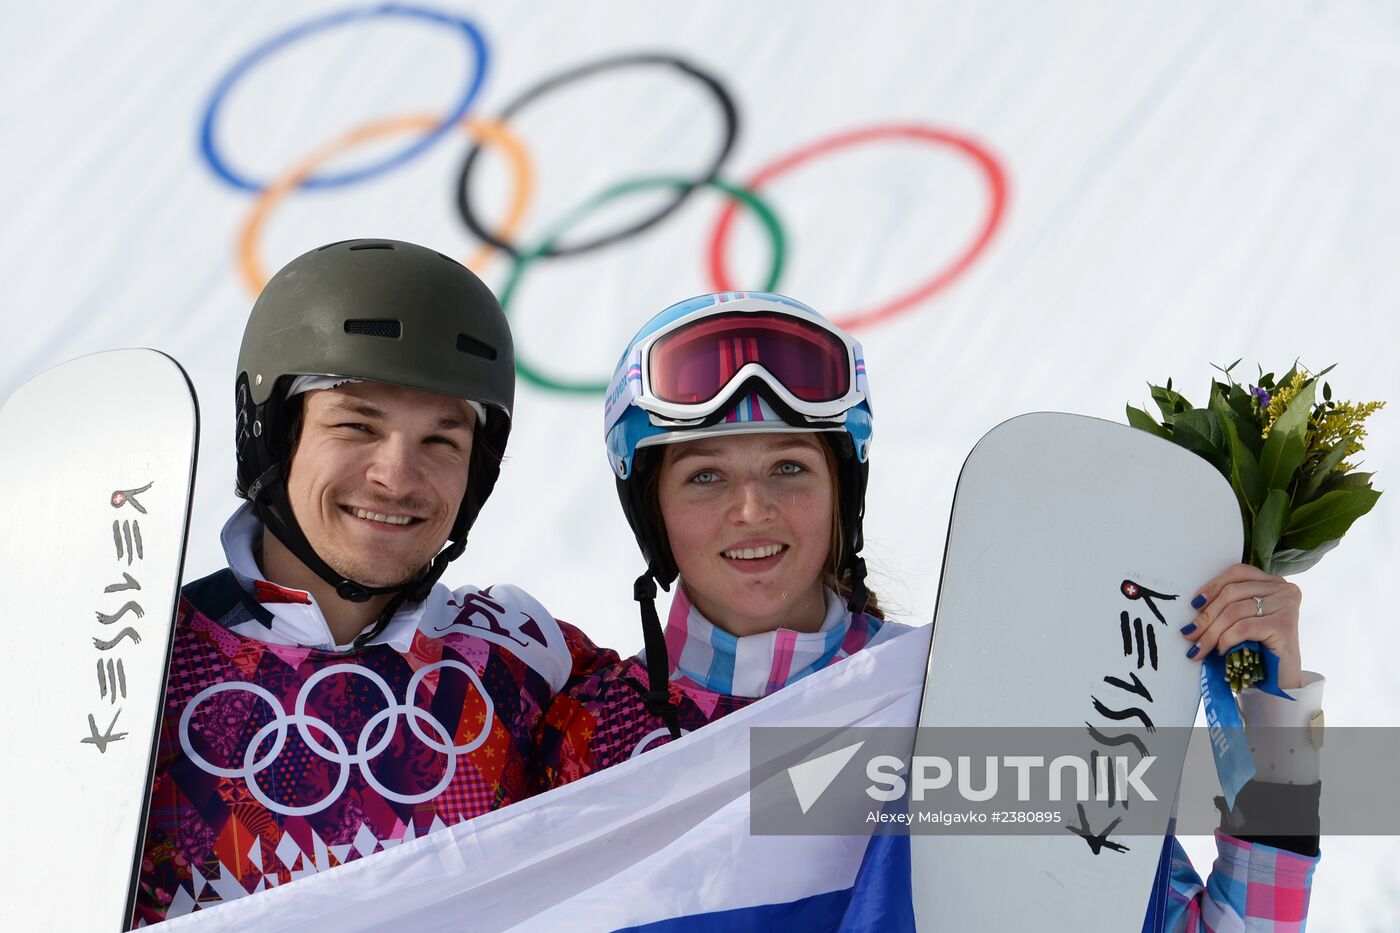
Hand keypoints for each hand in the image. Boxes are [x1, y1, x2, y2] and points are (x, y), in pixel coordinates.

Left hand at [1180, 563, 1302, 689]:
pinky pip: (1244, 627)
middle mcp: (1284, 589)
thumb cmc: (1259, 648)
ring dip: (1211, 632)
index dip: (1212, 586)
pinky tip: (1221, 650)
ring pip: (1234, 611)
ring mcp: (1286, 606)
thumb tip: (1195, 604)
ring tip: (1199, 648)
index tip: (1194, 604)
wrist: (1281, 680)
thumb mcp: (1243, 619)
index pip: (1237, 573)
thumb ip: (1228, 605)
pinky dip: (1226, 639)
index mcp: (1273, 582)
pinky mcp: (1285, 625)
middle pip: (1232, 593)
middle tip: (1189, 633)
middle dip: (1206, 616)